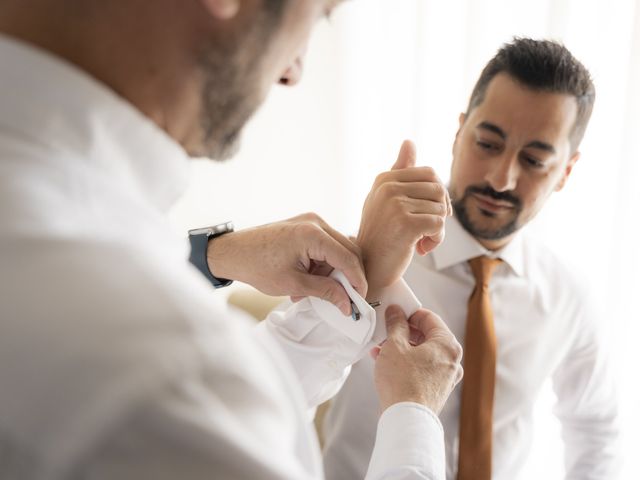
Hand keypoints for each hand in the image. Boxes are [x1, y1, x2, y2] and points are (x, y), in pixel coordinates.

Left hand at [205, 213, 365, 314]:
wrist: (232, 252)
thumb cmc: (257, 266)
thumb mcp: (294, 284)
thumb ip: (325, 292)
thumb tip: (347, 305)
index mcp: (312, 234)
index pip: (348, 258)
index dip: (357, 282)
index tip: (359, 301)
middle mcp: (315, 222)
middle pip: (348, 250)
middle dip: (347, 277)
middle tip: (342, 299)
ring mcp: (310, 221)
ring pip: (338, 249)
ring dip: (332, 272)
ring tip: (310, 290)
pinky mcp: (305, 226)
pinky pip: (325, 246)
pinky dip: (322, 264)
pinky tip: (308, 278)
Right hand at [357, 140, 450, 299]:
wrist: (368, 269)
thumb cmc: (381, 236)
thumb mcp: (386, 200)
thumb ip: (399, 172)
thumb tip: (409, 141)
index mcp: (384, 179)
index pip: (429, 174)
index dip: (436, 196)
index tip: (425, 215)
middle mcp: (388, 188)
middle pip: (438, 189)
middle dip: (439, 211)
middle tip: (426, 230)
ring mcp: (395, 204)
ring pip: (441, 208)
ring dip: (437, 229)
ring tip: (419, 241)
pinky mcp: (406, 223)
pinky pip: (439, 224)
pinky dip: (436, 240)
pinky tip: (421, 248)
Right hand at [372, 305, 462, 412]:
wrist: (406, 420)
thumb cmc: (403, 382)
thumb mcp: (395, 345)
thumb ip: (396, 324)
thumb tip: (396, 312)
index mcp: (447, 345)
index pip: (430, 318)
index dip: (410, 313)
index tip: (395, 312)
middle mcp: (452, 360)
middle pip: (427, 336)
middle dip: (403, 332)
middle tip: (386, 330)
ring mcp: (446, 377)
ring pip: (422, 353)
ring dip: (401, 348)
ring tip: (380, 348)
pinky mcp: (436, 390)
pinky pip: (421, 368)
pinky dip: (406, 363)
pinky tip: (386, 363)